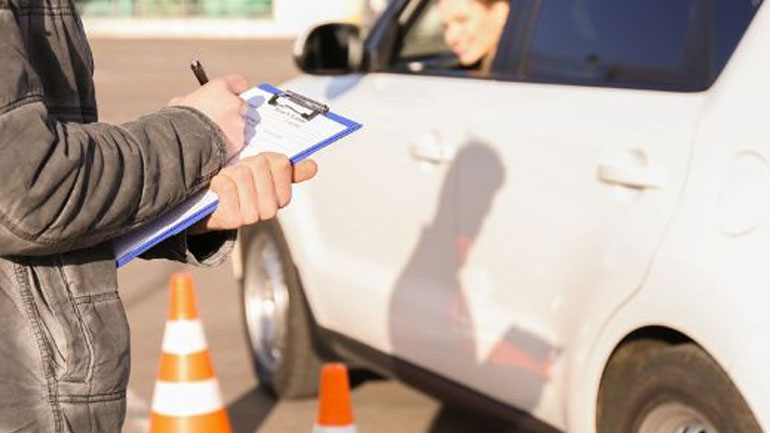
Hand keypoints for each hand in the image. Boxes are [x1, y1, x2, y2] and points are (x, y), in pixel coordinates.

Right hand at [169, 74, 249, 159]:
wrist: (184, 143)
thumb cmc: (179, 120)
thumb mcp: (180, 103)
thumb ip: (192, 99)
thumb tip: (190, 101)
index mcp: (220, 88)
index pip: (238, 82)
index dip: (234, 89)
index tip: (231, 95)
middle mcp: (233, 102)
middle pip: (240, 105)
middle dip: (232, 112)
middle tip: (218, 120)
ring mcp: (239, 122)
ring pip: (239, 124)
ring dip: (230, 129)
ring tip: (213, 136)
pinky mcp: (240, 140)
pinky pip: (237, 140)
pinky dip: (230, 143)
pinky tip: (216, 146)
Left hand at [189, 153, 317, 233]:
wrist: (207, 209)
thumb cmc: (235, 187)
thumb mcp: (260, 174)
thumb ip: (287, 170)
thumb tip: (313, 167)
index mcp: (281, 196)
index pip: (281, 163)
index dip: (264, 159)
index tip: (254, 166)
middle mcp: (270, 210)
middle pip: (260, 165)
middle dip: (245, 164)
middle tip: (236, 174)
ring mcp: (252, 216)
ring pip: (243, 175)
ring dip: (229, 173)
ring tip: (226, 181)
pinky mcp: (233, 220)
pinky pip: (228, 186)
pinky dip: (219, 181)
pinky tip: (217, 188)